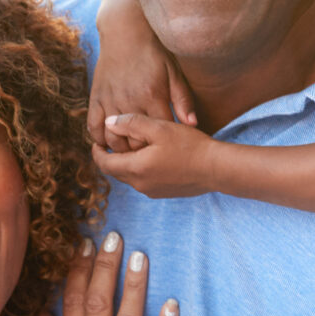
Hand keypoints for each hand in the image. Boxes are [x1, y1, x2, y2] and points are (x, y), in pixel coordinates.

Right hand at [87, 23, 195, 150]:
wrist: (125, 33)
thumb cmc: (154, 54)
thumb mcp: (174, 73)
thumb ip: (183, 100)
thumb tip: (192, 125)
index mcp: (152, 97)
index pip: (159, 135)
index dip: (164, 146)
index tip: (168, 148)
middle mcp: (130, 101)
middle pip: (135, 143)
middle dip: (143, 153)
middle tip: (150, 156)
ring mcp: (110, 100)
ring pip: (113, 139)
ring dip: (122, 150)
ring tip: (131, 153)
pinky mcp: (96, 97)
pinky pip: (93, 126)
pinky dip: (100, 139)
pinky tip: (109, 142)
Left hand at [93, 114, 220, 198]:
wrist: (217, 169)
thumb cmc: (190, 147)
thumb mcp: (160, 128)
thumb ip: (131, 123)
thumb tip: (109, 122)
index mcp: (135, 168)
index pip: (104, 163)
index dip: (96, 151)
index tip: (97, 141)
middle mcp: (140, 184)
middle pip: (115, 171)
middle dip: (110, 157)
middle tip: (112, 142)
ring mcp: (152, 191)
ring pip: (129, 177)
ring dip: (126, 163)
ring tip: (134, 146)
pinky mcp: (163, 193)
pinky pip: (143, 181)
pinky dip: (140, 170)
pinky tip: (153, 157)